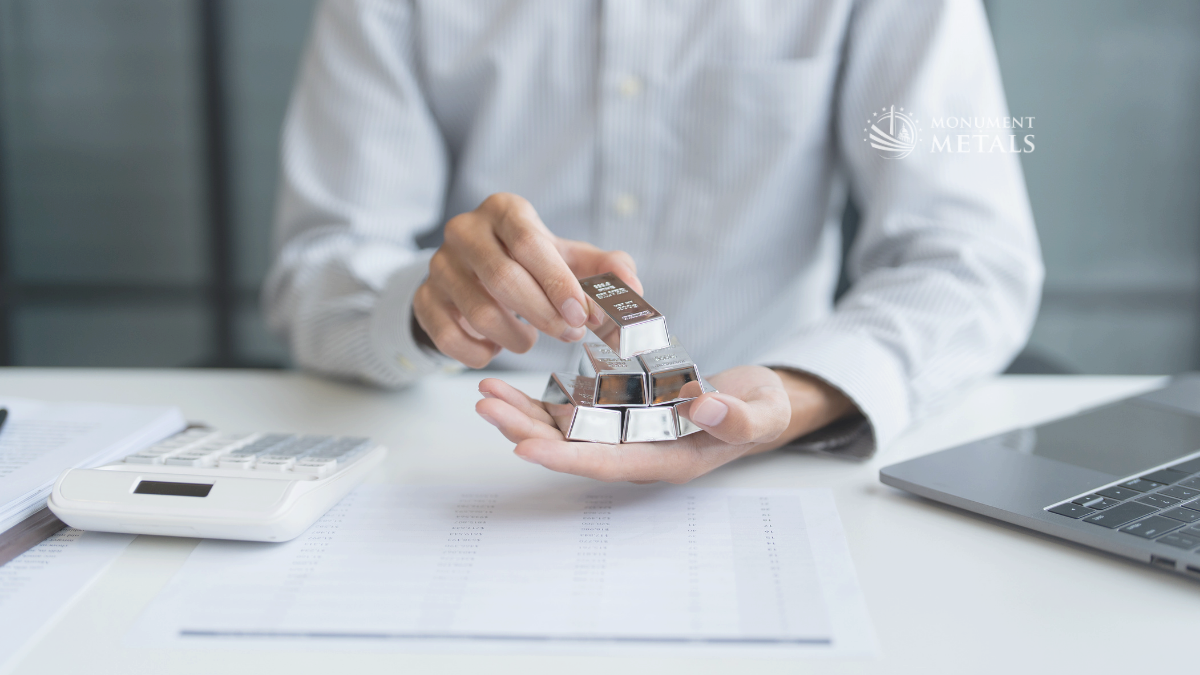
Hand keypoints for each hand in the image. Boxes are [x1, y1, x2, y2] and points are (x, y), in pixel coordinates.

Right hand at [413, 193, 640, 367]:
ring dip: (514, 337)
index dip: (557, 283)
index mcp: (503, 210)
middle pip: (502, 278)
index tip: (582, 315)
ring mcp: (438, 265)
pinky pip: (450, 337)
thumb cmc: (532, 264)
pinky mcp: (424, 299)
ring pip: (478, 313)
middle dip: (543, 315)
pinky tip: (496, 347)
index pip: (528, 242)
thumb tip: (634, 288)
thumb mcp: (569, 259)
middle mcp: (464, 231)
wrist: (475, 273)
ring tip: (528, 340)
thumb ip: (606, 269)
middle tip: (568, 335)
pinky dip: (480, 353)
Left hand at [475, 365, 853, 482]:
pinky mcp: (624, 415)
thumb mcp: (762, 412)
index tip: (523, 447)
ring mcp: (629, 435)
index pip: (607, 462)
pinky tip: (512, 386)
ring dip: (524, 414)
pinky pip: (575, 412)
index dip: (564, 457)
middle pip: (573, 448)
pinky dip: (543, 401)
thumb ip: (736, 416)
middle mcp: (640, 451)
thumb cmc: (764, 411)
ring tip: (485, 394)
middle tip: (485, 406)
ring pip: (566, 430)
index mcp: (668, 459)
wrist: (763, 404)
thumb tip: (701, 406)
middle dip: (526, 429)